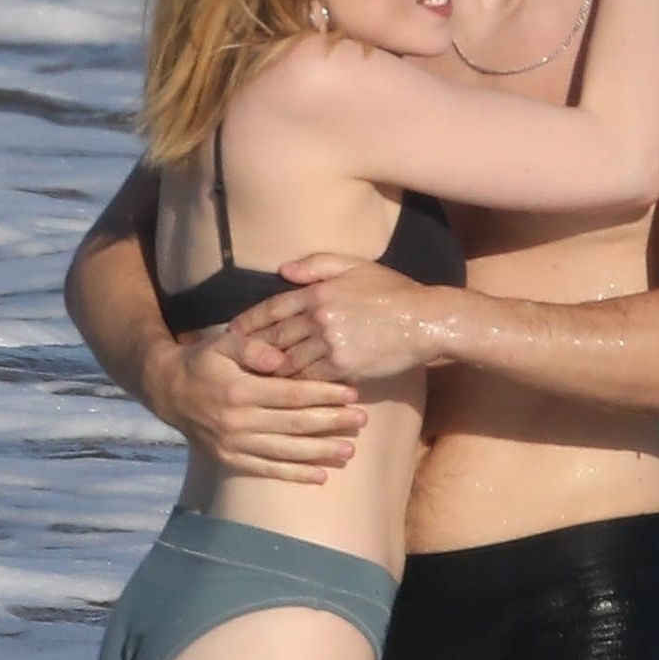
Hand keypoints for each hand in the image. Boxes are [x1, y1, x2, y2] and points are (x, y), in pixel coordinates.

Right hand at [154, 327, 366, 483]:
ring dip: (320, 452)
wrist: (168, 390)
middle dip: (332, 423)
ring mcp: (234, 443)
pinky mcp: (230, 459)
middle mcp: (238, 420)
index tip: (352, 393)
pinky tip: (321, 476)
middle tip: (362, 421)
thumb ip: (252, 346)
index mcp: (240, 389)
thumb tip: (281, 357)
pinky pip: (267, 470)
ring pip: (285, 451)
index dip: (324, 395)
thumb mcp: (223, 342)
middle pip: (294, 424)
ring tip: (350, 450)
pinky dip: (294, 474)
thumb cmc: (204, 361)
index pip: (292, 394)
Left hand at [229, 256, 449, 382]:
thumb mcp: (356, 267)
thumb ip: (317, 265)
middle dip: (253, 351)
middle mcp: (319, 317)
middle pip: (275, 338)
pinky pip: (311, 379)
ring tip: (252, 382)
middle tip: (232, 362)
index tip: (233, 332)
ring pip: (289, 363)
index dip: (250, 321)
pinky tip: (285, 393)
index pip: (273, 307)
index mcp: (319, 291)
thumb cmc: (393, 291)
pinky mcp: (344, 367)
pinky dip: (297, 386)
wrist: (425, 320)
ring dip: (270, 373)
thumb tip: (283, 270)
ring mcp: (331, 344)